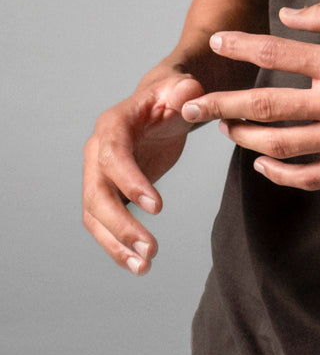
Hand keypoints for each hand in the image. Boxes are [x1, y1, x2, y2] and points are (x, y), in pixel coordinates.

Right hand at [82, 72, 205, 274]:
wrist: (160, 107)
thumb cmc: (171, 97)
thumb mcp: (181, 88)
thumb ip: (186, 92)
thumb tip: (189, 98)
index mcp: (113, 125)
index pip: (113, 156)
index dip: (131, 182)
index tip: (157, 207)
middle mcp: (97, 151)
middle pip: (97, 194)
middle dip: (120, 225)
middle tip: (150, 250)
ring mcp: (98, 174)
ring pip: (95, 216)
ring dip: (115, 244)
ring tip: (144, 267)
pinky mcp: (107, 193)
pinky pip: (103, 224)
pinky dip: (117, 246)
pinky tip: (139, 265)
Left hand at [181, 0, 319, 190]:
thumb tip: (288, 17)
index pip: (276, 55)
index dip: (241, 49)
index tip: (216, 45)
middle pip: (265, 109)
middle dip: (221, 106)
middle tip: (190, 105)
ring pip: (281, 146)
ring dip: (245, 139)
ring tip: (226, 130)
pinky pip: (311, 176)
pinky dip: (281, 173)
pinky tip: (264, 164)